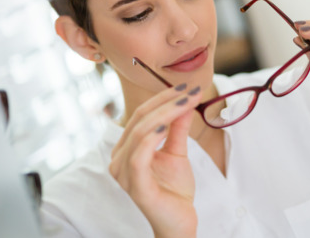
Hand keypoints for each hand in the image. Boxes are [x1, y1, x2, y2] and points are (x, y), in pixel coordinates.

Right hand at [109, 85, 203, 237]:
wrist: (179, 222)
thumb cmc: (174, 189)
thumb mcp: (177, 152)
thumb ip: (177, 128)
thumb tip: (185, 100)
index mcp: (126, 149)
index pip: (141, 115)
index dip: (163, 98)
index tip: (187, 86)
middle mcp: (118, 159)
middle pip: (139, 120)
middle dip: (166, 101)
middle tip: (191, 90)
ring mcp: (124, 173)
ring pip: (139, 133)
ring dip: (164, 114)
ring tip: (185, 103)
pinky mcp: (135, 186)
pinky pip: (139, 156)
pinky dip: (152, 137)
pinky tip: (167, 126)